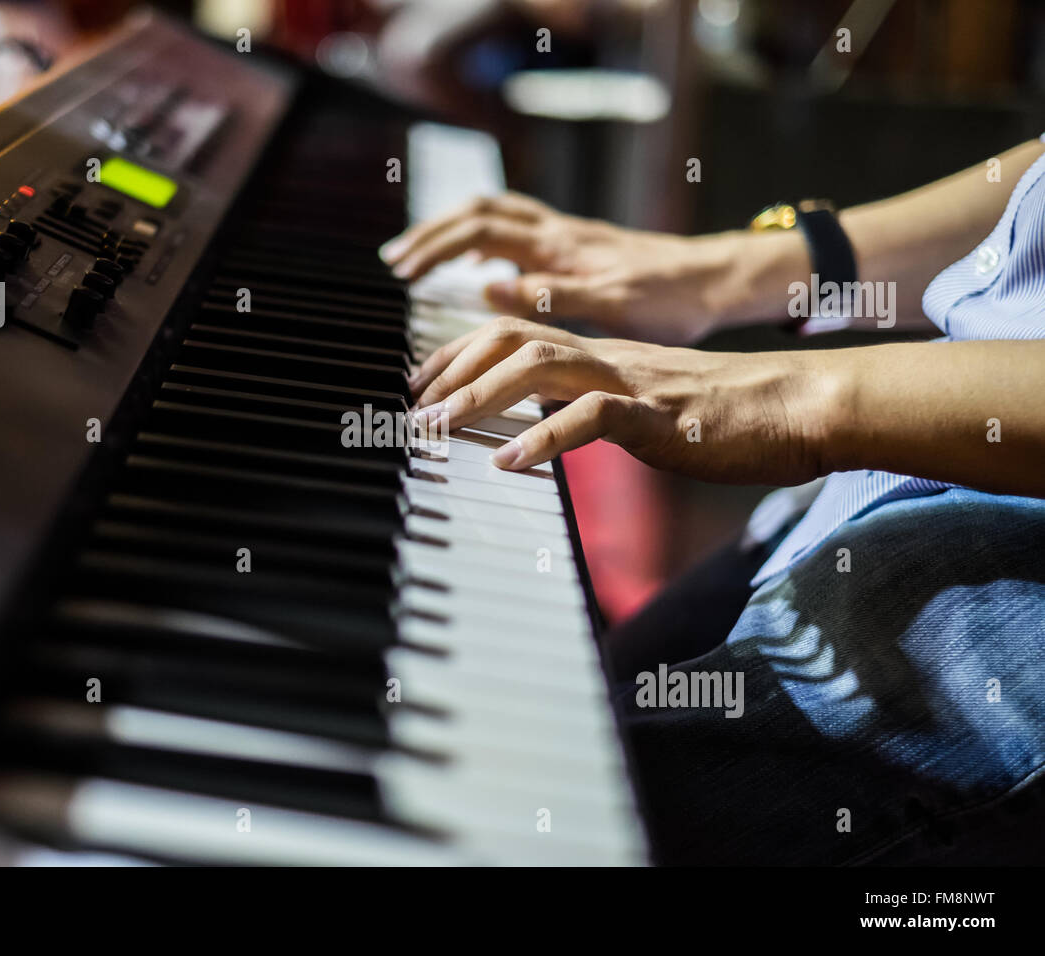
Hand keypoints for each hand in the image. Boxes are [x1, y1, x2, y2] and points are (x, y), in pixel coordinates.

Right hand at [381, 193, 768, 344]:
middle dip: (430, 234)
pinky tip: (473, 268)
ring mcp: (565, 237)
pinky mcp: (575, 248)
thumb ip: (549, 296)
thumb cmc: (673, 299)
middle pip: (478, 213)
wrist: (719, 280)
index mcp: (559, 246)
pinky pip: (515, 232)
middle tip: (394, 262)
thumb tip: (487, 289)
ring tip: (417, 260)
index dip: (435, 248)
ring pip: (495, 217)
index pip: (480, 230)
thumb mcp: (613, 305)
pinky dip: (481, 242)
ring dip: (452, 233)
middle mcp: (558, 233)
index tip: (403, 272)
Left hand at [411, 316, 836, 483]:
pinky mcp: (659, 416)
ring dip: (479, 395)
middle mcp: (608, 358)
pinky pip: (592, 417)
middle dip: (452, 367)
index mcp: (602, 355)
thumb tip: (548, 427)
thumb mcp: (645, 406)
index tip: (423, 383)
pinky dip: (543, 439)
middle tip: (413, 405)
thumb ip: (595, 407)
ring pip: (540, 366)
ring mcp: (632, 382)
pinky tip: (509, 463)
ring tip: (438, 426)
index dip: (461, 353)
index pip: (516, 334)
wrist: (800, 405)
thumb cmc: (727, 414)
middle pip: (512, 338)